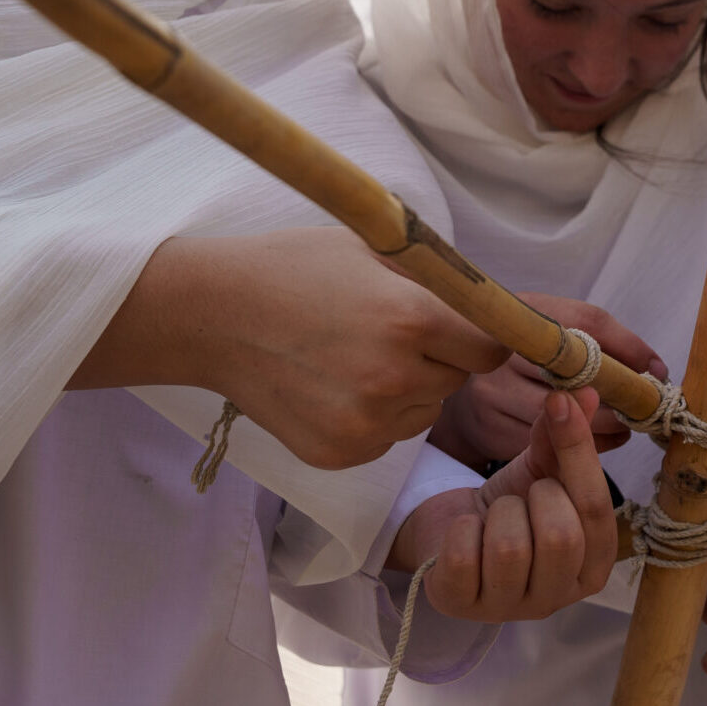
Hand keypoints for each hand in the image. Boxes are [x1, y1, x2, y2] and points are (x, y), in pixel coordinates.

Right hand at [72, 228, 507, 469]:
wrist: (212, 315)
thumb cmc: (295, 268)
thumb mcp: (374, 251)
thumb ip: (437, 281)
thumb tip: (494, 302)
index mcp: (411, 320)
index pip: (494, 346)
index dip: (486, 335)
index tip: (471, 328)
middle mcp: (394, 378)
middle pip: (459, 379)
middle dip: (443, 357)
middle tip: (393, 332)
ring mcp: (365, 424)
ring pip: (425, 412)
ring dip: (411, 389)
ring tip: (358, 356)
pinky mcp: (339, 454)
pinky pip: (389, 437)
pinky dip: (377, 416)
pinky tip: (335, 385)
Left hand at [386, 389, 618, 620]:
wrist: (454, 533)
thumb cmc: (512, 505)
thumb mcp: (542, 471)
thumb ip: (564, 437)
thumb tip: (585, 393)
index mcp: (595, 564)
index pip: (597, 508)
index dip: (578, 451)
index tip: (560, 402)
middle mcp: (560, 597)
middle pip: (561, 537)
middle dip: (535, 498)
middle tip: (523, 497)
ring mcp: (510, 609)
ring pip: (511, 548)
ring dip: (498, 513)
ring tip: (495, 516)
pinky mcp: (462, 607)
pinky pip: (463, 556)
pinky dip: (461, 528)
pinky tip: (466, 532)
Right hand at [429, 293, 665, 469]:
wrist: (450, 382)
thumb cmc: (519, 355)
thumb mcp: (550, 330)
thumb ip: (600, 339)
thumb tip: (657, 368)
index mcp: (522, 312)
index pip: (586, 323)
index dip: (628, 348)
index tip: (657, 372)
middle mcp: (503, 350)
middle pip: (579, 376)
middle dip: (620, 397)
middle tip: (644, 407)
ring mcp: (492, 393)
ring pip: (567, 417)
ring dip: (606, 427)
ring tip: (626, 426)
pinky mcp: (489, 431)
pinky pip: (549, 446)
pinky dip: (582, 447)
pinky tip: (596, 442)